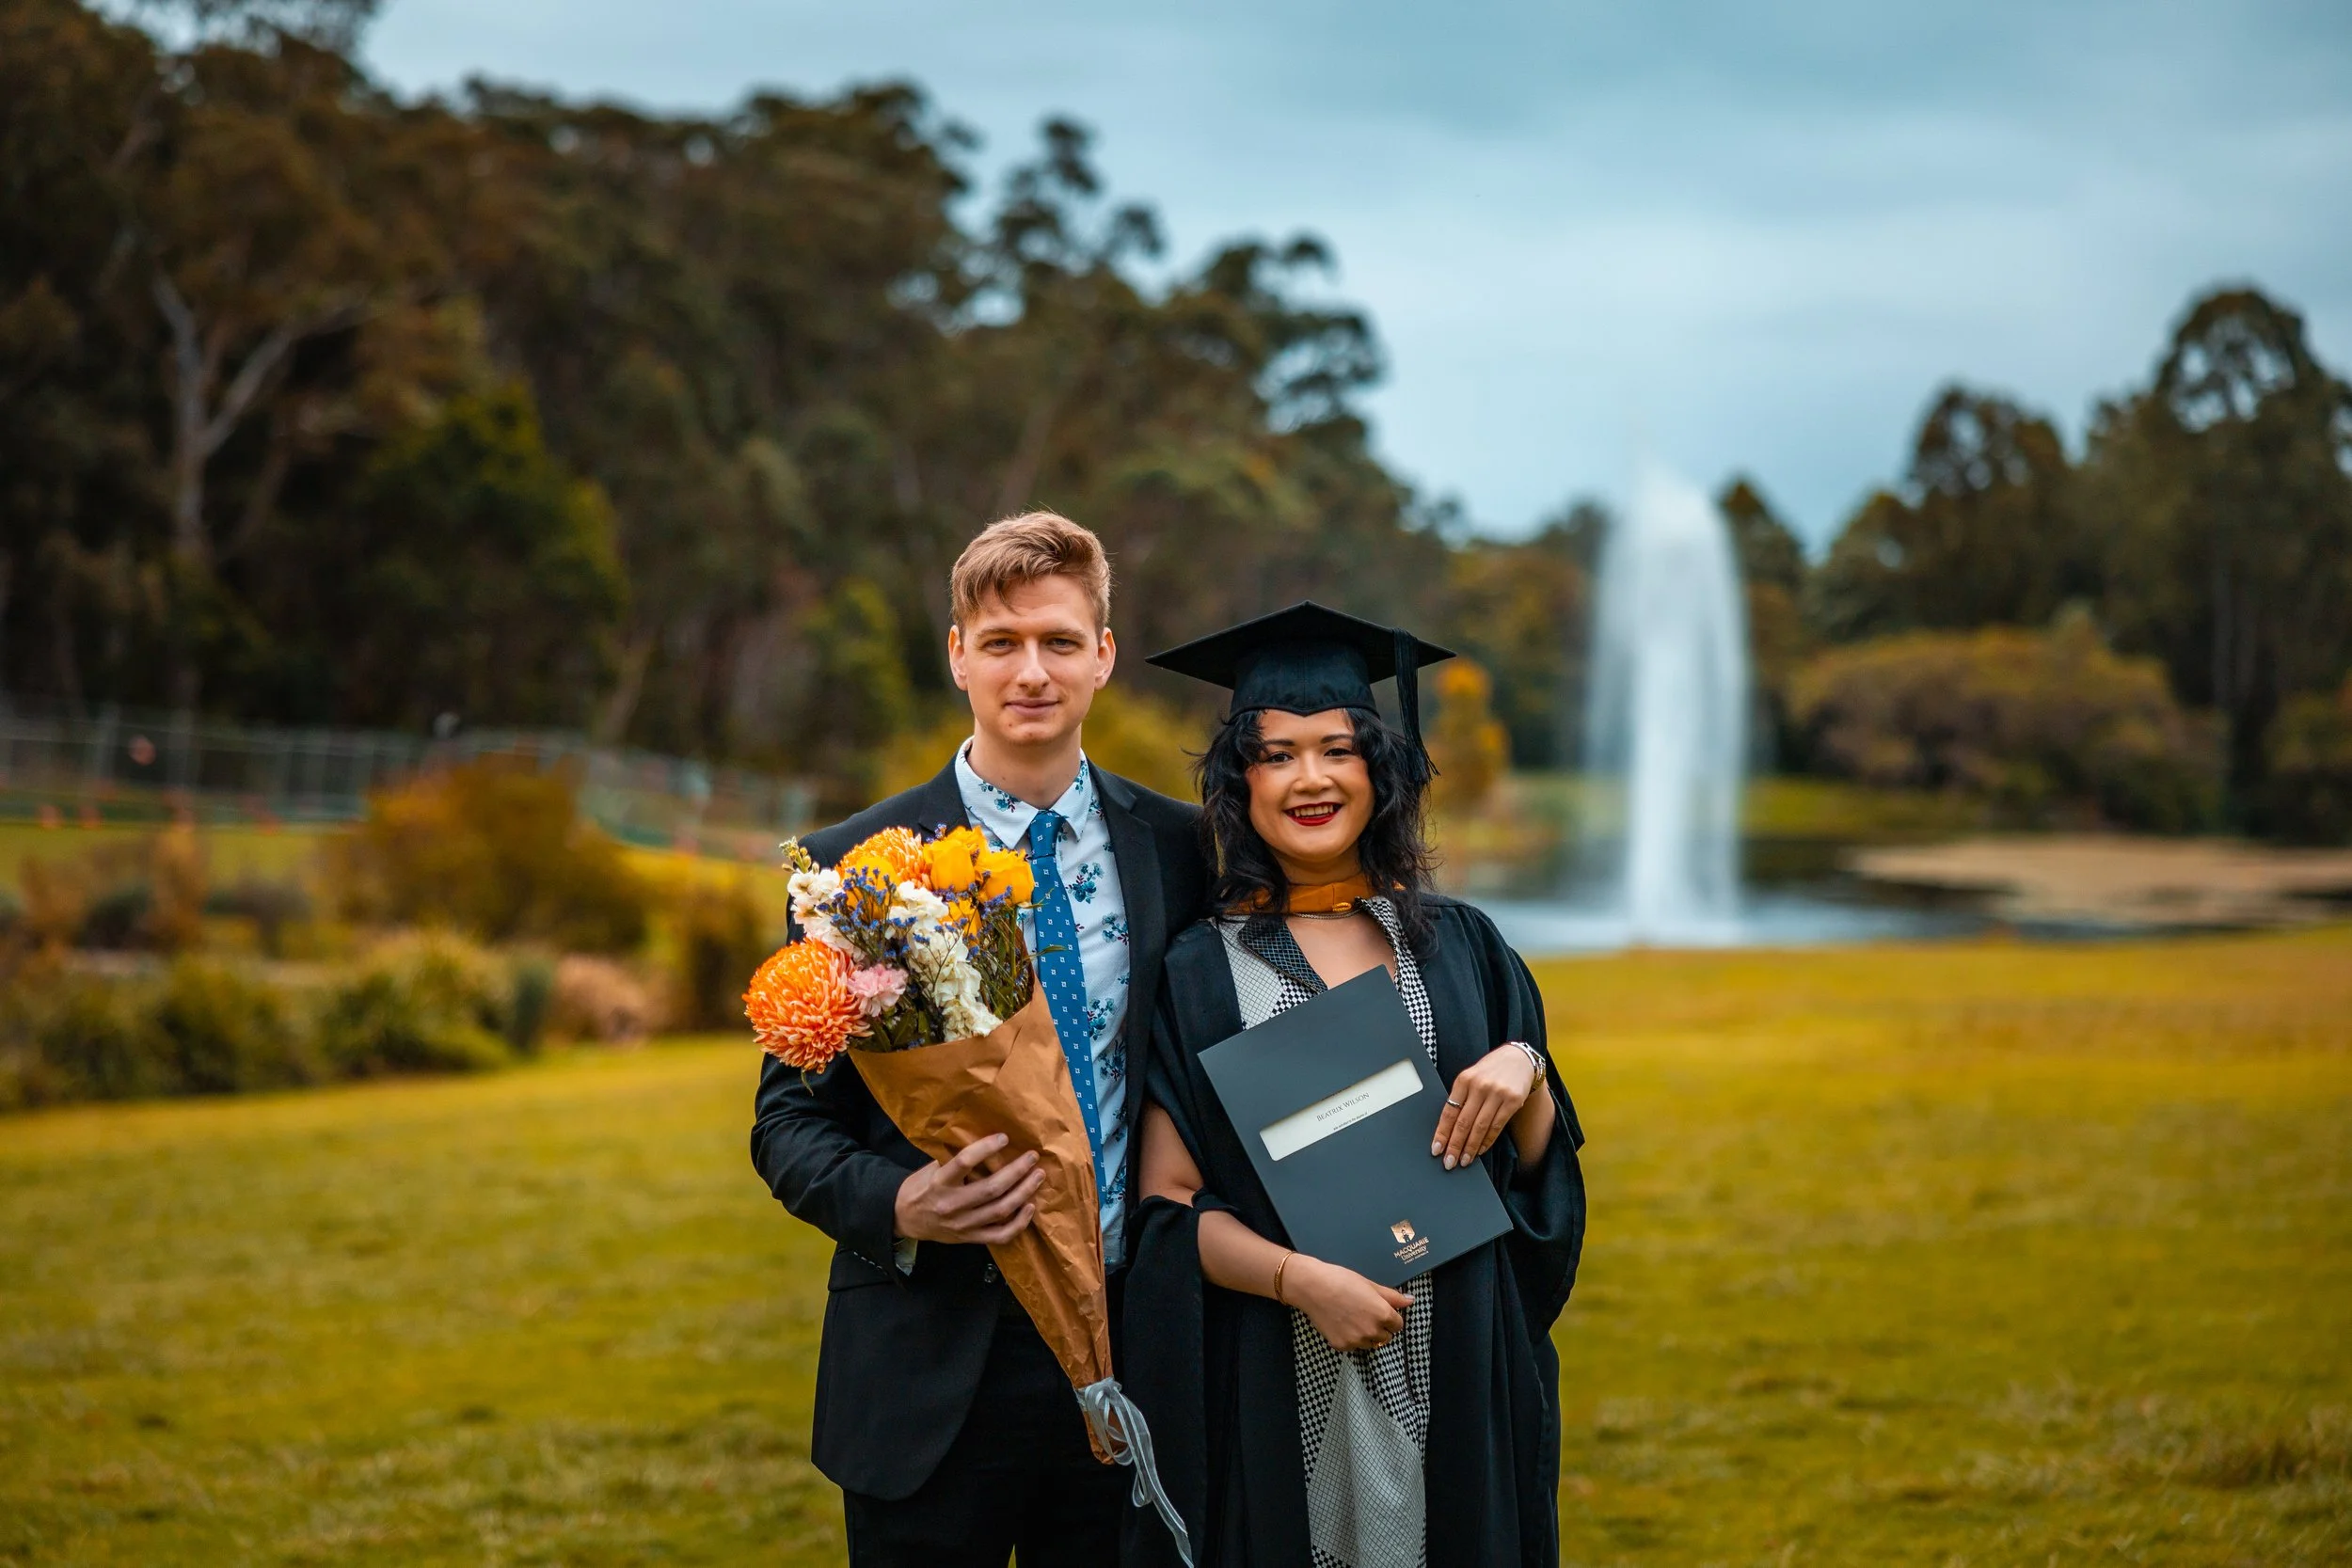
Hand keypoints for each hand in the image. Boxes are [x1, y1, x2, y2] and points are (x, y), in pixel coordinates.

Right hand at [893, 1134, 1040, 1244]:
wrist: (904, 1218)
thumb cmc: (923, 1186)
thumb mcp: (932, 1168)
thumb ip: (955, 1160)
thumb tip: (987, 1141)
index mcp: (939, 1182)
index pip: (964, 1162)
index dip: (986, 1148)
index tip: (1004, 1137)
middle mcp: (951, 1204)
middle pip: (991, 1189)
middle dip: (1016, 1171)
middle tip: (1032, 1157)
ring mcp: (962, 1225)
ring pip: (1000, 1210)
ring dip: (1024, 1192)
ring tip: (1038, 1176)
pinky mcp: (970, 1238)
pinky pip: (1000, 1235)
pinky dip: (1019, 1223)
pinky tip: (1030, 1207)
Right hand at [1287, 1256, 1415, 1352]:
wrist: (1312, 1287)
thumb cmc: (1342, 1280)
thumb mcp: (1370, 1284)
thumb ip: (1392, 1296)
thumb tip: (1411, 1301)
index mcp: (1383, 1314)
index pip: (1398, 1325)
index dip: (1391, 1317)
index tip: (1380, 1309)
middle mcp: (1372, 1331)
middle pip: (1386, 1337)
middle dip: (1380, 1327)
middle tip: (1365, 1313)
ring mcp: (1357, 1341)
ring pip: (1370, 1343)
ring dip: (1366, 1335)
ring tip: (1352, 1318)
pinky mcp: (1342, 1346)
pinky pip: (1353, 1346)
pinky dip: (1350, 1338)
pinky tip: (1341, 1323)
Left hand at [1431, 1044, 1537, 1168]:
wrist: (1518, 1058)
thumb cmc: (1490, 1070)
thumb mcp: (1470, 1077)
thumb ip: (1461, 1098)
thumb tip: (1448, 1129)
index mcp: (1463, 1080)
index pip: (1449, 1112)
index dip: (1442, 1133)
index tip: (1436, 1149)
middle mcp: (1479, 1086)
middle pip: (1463, 1122)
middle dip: (1455, 1145)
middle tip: (1449, 1162)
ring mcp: (1497, 1093)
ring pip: (1480, 1127)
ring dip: (1470, 1147)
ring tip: (1464, 1161)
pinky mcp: (1512, 1101)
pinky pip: (1497, 1126)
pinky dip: (1487, 1141)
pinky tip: (1480, 1150)